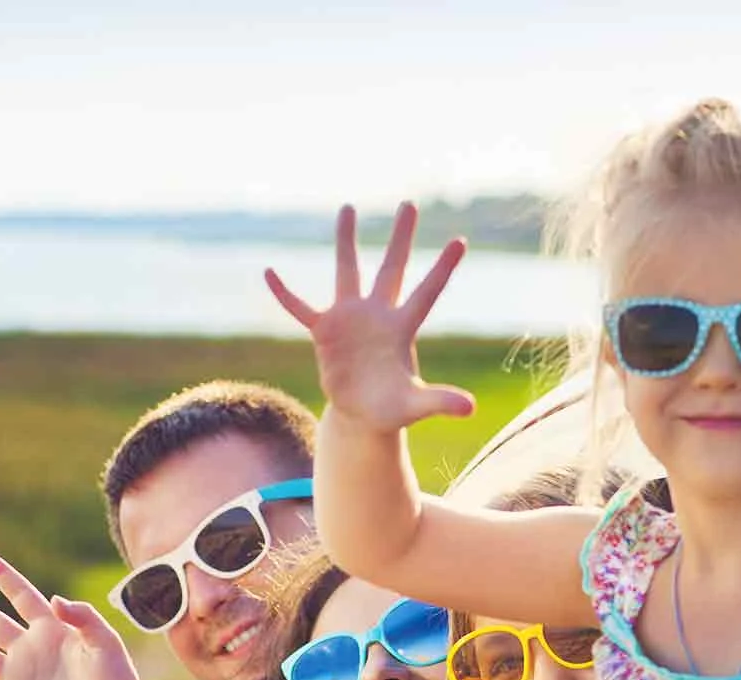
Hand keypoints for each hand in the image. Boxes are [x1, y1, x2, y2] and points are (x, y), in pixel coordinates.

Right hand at [266, 202, 474, 432]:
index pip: (426, 292)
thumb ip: (440, 401)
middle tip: (410, 203)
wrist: (362, 415)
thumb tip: (471, 409)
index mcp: (402, 329)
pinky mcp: (324, 331)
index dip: (443, 268)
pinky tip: (269, 273)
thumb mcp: (415, 406)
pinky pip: (300, 308)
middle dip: (400, 237)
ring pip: (347, 271)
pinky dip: (285, 294)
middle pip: (392, 268)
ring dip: (346, 241)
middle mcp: (378, 315)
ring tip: (348, 207)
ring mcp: (350, 319)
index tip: (461, 242)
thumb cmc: (391, 408)